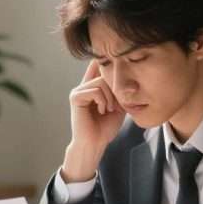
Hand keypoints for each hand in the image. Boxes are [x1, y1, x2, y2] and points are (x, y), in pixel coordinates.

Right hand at [62, 61, 125, 181]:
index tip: (116, 60)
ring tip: (109, 110)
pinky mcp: (75, 97)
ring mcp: (78, 91)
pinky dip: (102, 101)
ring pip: (101, 82)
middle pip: (104, 74)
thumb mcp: (117, 106)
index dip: (105, 61)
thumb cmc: (105, 128)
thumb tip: (127, 75)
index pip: (97, 66)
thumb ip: (118, 91)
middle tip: (117, 106)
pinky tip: (102, 111)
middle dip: (115, 90)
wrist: (95, 144)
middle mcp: (84, 87)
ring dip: (110, 98)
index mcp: (93, 88)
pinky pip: (95, 91)